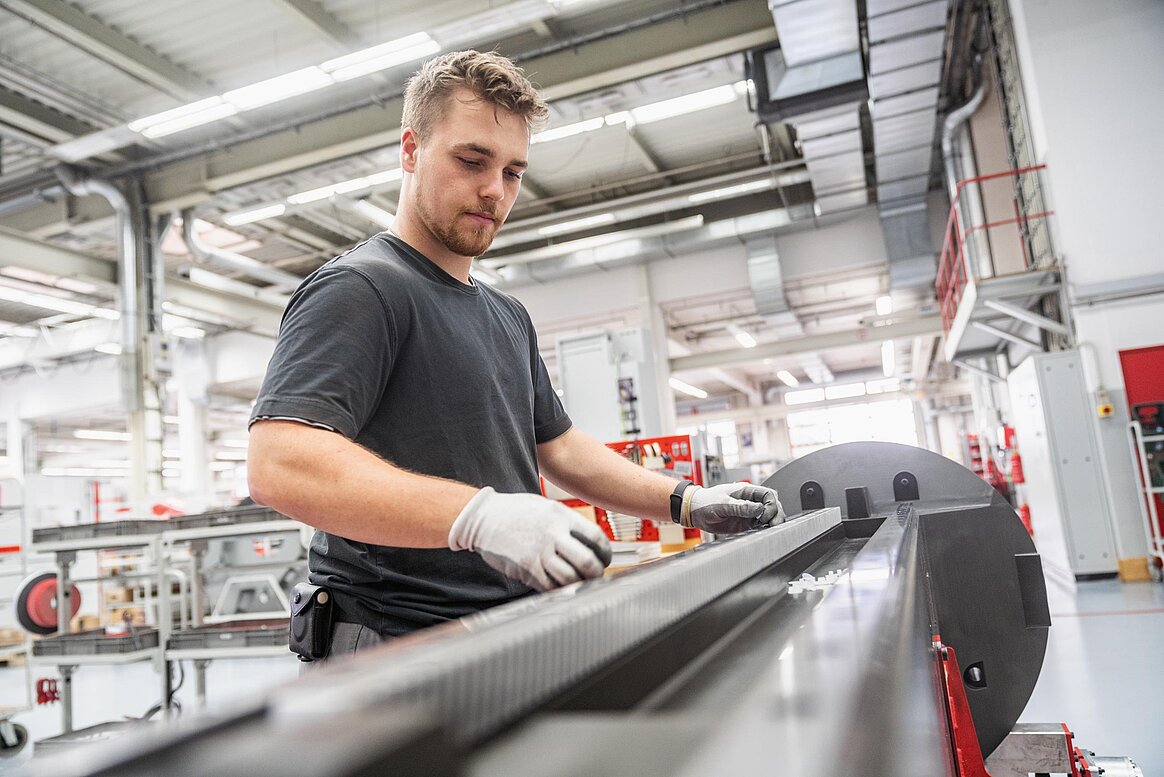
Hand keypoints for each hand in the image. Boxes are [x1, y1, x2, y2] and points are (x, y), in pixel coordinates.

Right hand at [449, 487, 612, 590]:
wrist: (483, 518)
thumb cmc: (515, 511)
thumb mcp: (546, 507)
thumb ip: (568, 523)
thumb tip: (590, 543)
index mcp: (560, 516)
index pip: (596, 538)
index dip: (605, 552)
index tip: (604, 558)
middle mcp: (552, 535)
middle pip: (587, 562)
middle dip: (596, 573)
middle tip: (596, 574)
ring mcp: (539, 554)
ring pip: (570, 578)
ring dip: (579, 584)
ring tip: (580, 581)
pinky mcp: (527, 569)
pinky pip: (550, 586)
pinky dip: (560, 589)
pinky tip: (560, 584)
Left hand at [682, 482, 783, 533]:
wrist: (694, 511)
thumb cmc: (705, 502)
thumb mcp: (722, 503)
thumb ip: (741, 507)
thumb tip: (759, 508)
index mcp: (746, 491)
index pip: (767, 494)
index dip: (771, 504)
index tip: (765, 514)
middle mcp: (749, 501)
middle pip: (771, 505)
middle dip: (776, 514)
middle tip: (774, 524)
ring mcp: (748, 512)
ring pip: (768, 515)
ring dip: (772, 521)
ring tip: (771, 529)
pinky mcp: (745, 523)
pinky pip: (759, 525)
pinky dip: (765, 528)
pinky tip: (764, 532)